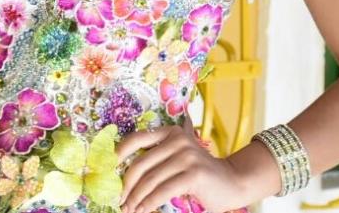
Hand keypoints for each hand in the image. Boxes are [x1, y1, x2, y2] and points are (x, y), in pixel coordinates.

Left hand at [116, 121, 249, 212]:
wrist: (232, 182)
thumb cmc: (198, 174)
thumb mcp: (177, 160)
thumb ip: (157, 158)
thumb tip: (121, 171)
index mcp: (170, 132)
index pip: (136, 139)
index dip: (117, 154)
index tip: (106, 171)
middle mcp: (178, 139)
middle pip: (140, 164)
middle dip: (125, 186)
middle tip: (118, 201)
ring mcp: (187, 155)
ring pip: (150, 180)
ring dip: (135, 198)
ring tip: (128, 210)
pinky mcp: (194, 174)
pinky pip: (163, 191)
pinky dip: (149, 203)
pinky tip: (142, 210)